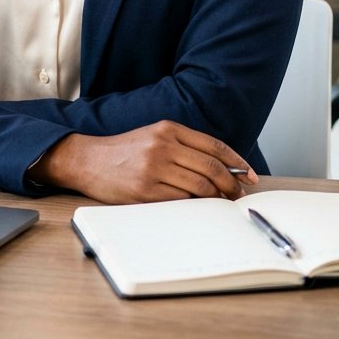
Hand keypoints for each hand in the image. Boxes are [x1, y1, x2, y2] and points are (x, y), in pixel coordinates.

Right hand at [30, 120, 257, 203]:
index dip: (237, 162)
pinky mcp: (145, 191)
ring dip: (215, 198)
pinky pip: (180, 202)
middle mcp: (163, 146)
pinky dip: (195, 207)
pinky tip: (198, 209)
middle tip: (237, 195)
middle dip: (231, 184)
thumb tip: (223, 168)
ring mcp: (154, 169)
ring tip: (220, 204)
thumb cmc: (126, 151)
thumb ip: (185, 147)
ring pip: (199, 187)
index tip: (250, 176)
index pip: (214, 146)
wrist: (89, 160)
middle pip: (211, 168)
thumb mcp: (155, 136)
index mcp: (168, 129)